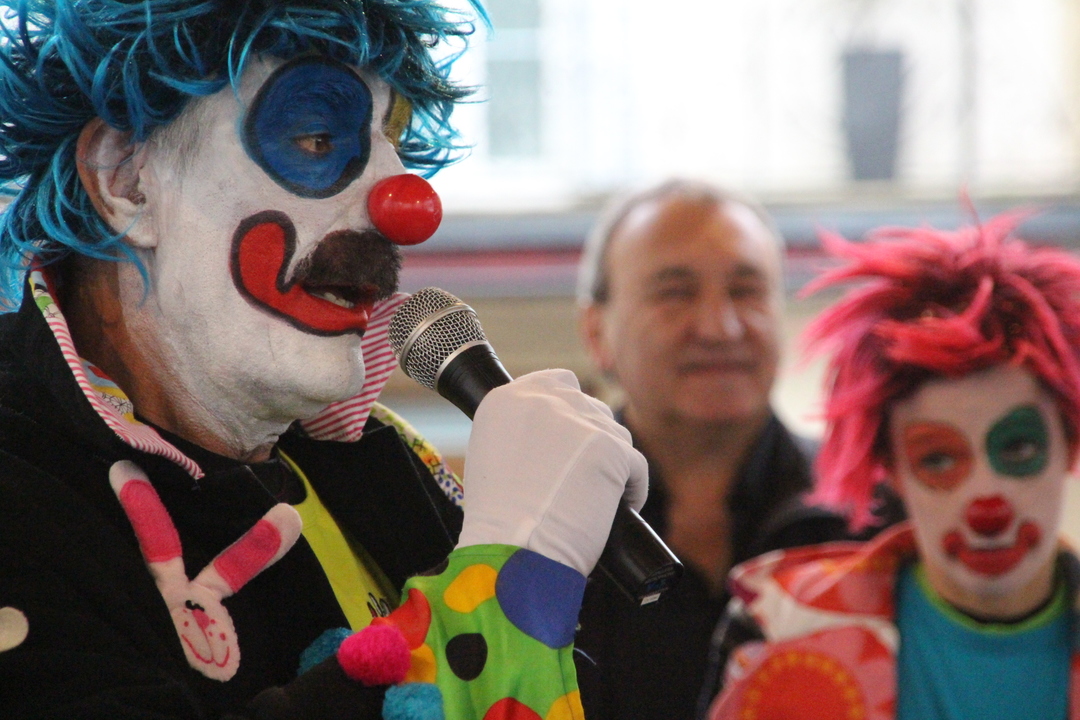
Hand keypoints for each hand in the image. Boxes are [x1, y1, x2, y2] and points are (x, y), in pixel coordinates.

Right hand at [457, 368, 647, 575]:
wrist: (513, 547)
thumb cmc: (497, 520)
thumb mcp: (490, 457)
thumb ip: (519, 433)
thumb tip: (556, 439)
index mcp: (508, 399)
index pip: (555, 383)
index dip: (569, 411)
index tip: (572, 438)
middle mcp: (544, 400)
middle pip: (589, 406)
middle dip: (592, 436)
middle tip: (585, 475)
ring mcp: (582, 421)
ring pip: (616, 433)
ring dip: (612, 461)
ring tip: (598, 498)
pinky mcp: (612, 448)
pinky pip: (636, 466)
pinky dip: (631, 489)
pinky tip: (620, 508)